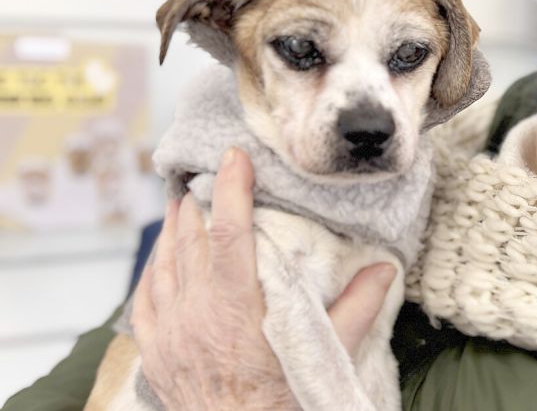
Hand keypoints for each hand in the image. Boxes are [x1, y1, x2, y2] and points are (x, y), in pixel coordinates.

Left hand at [132, 147, 396, 409]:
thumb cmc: (284, 399)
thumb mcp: (327, 352)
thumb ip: (358, 308)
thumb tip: (384, 269)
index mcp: (237, 306)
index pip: (230, 232)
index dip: (232, 189)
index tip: (235, 158)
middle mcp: (196, 312)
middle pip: (190, 240)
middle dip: (197, 202)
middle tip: (205, 175)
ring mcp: (170, 332)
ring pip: (164, 264)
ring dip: (172, 230)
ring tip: (181, 205)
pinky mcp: (156, 353)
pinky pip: (144, 300)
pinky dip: (151, 271)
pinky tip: (158, 258)